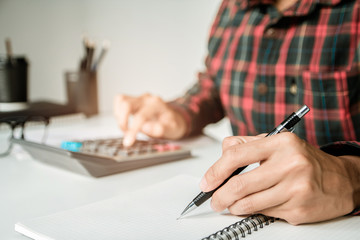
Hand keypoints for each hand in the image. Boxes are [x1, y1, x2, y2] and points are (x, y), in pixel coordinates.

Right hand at [113, 93, 186, 145]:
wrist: (173, 118)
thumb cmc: (172, 124)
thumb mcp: (173, 129)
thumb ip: (161, 129)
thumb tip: (146, 127)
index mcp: (157, 105)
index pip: (141, 116)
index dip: (132, 130)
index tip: (128, 142)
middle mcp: (147, 99)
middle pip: (126, 104)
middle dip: (122, 121)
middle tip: (126, 135)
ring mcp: (139, 98)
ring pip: (121, 100)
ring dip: (119, 116)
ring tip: (126, 128)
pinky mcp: (133, 100)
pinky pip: (120, 100)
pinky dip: (118, 112)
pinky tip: (125, 121)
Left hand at [200, 133, 359, 224]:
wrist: (342, 181)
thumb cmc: (304, 161)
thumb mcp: (278, 143)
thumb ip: (247, 145)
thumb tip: (221, 155)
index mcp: (281, 143)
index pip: (236, 155)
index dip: (215, 171)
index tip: (206, 182)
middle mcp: (290, 164)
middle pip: (240, 184)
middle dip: (219, 196)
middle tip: (213, 200)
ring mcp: (296, 189)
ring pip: (249, 204)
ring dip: (233, 207)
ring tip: (231, 204)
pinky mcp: (299, 210)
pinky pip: (264, 213)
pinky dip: (253, 211)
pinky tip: (256, 205)